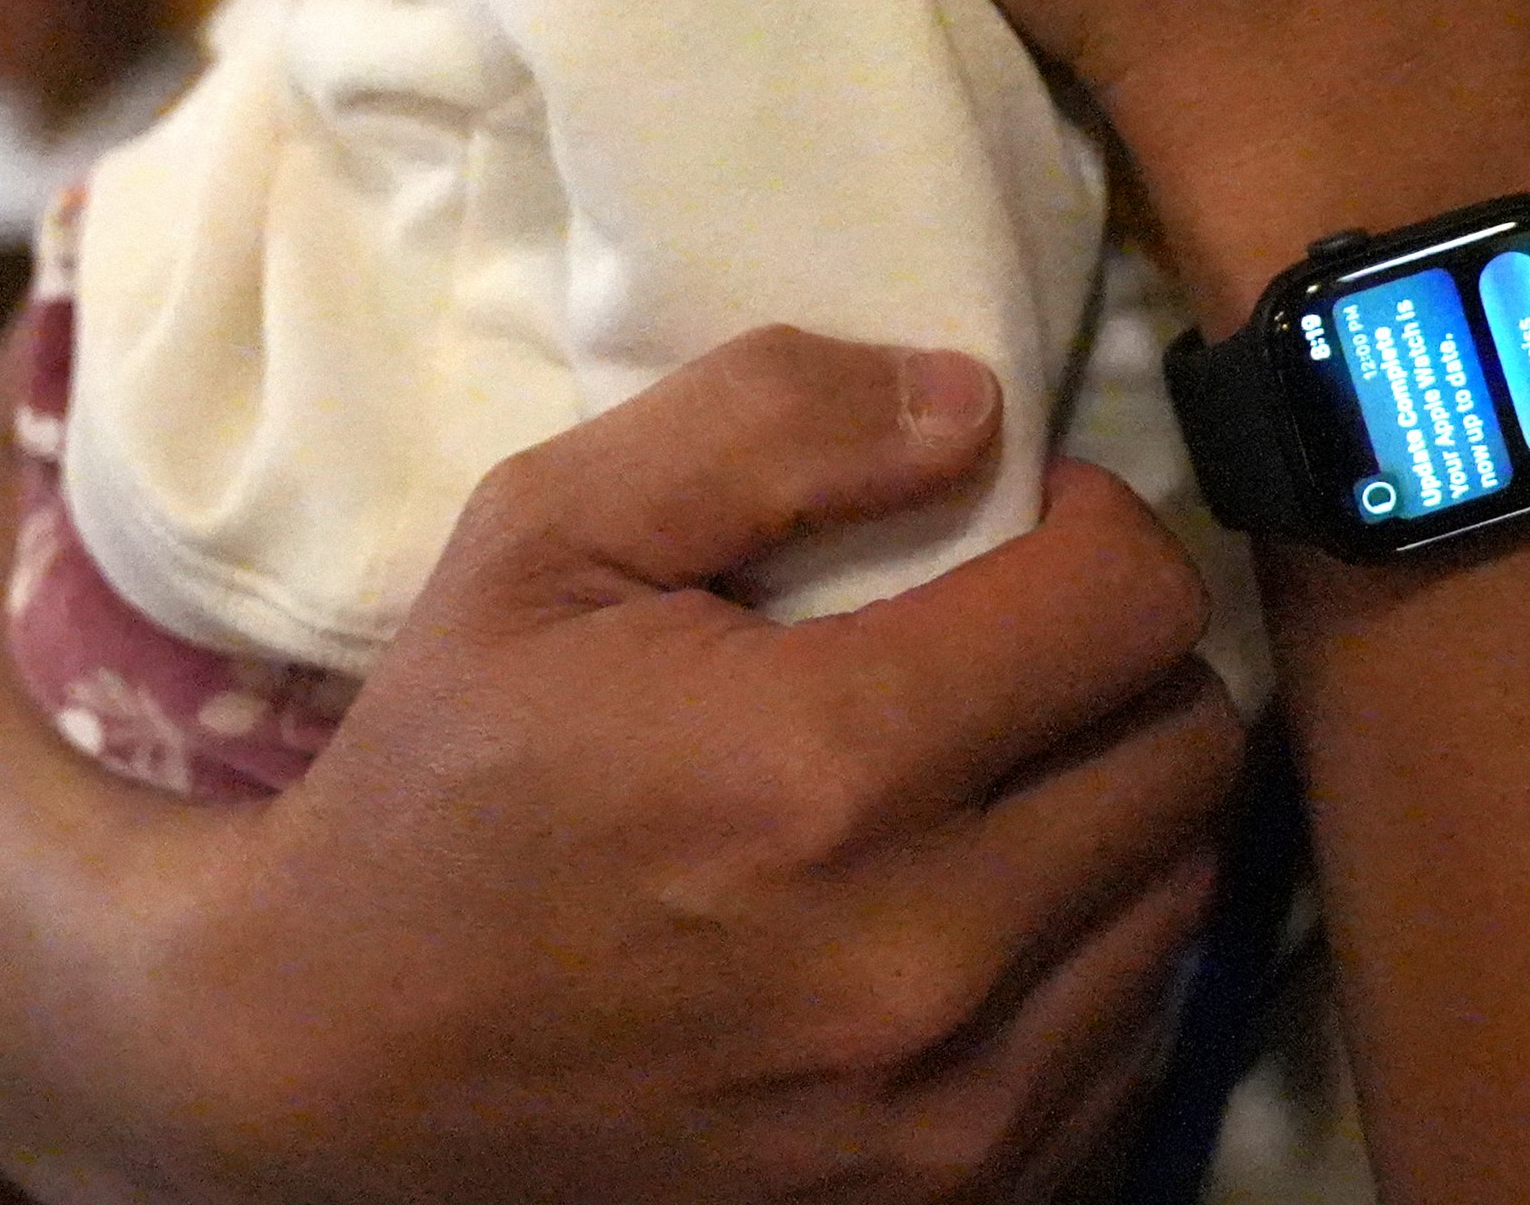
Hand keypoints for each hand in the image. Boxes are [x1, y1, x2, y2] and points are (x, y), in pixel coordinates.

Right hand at [0, 320, 1240, 1204]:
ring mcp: (944, 1113)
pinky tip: (978, 906)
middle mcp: (918, 959)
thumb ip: (766, 422)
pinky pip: (1132, 1040)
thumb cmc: (447, 772)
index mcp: (819, 770)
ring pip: (1185, 895)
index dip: (1089, 524)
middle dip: (1120, 663)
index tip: (1012, 524)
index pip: (1128, 600)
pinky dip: (1090, 958)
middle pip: (1190, 748)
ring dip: (1118, 810)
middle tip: (1017, 643)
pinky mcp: (950, 1202)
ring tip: (995, 773)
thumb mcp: (544, 534)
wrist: (338, 1061)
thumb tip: (975, 404)